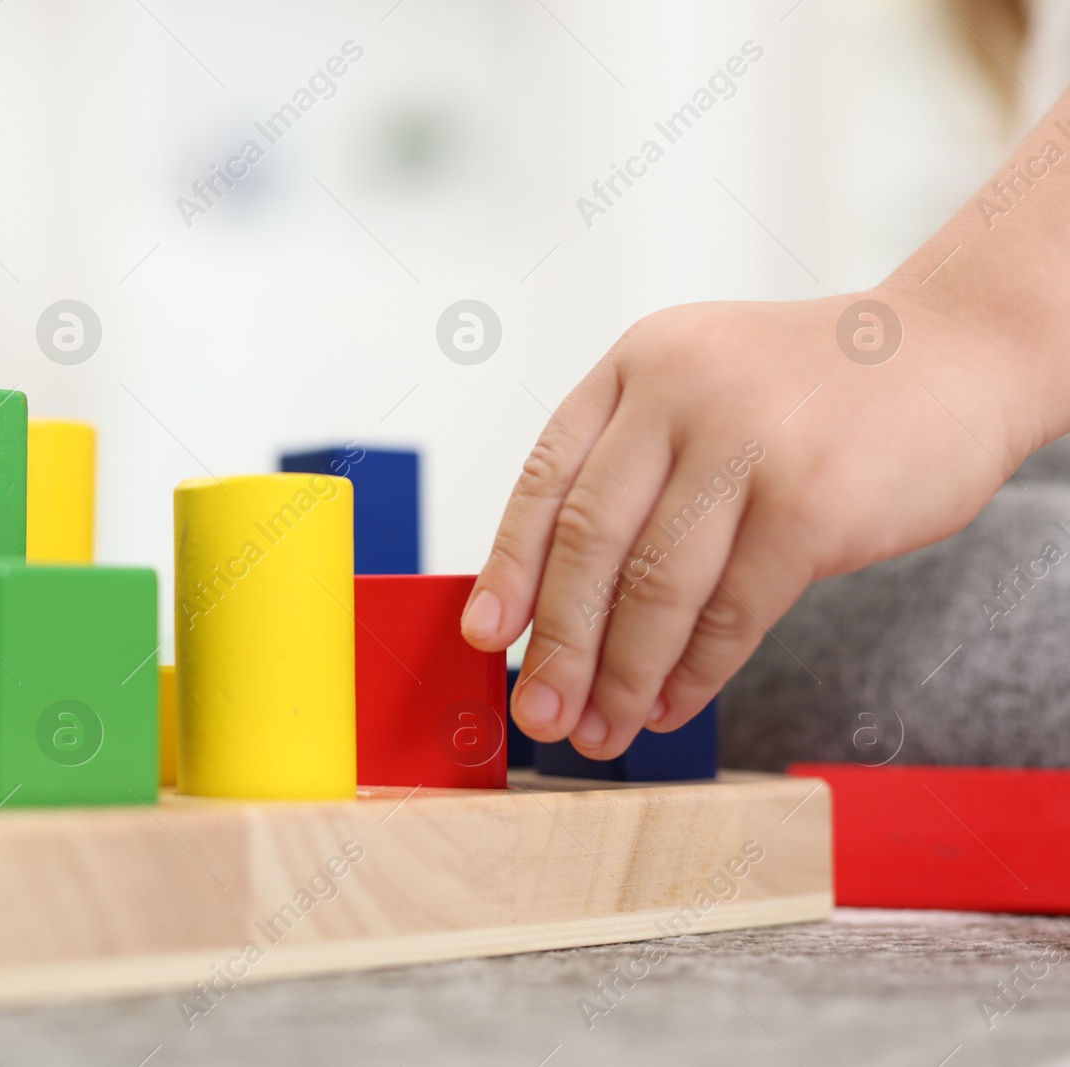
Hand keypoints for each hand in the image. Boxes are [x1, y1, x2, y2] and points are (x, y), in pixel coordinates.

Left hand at [461, 290, 1032, 758]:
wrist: (955, 353)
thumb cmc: (813, 394)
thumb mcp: (702, 389)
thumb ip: (633, 468)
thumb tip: (553, 602)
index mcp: (638, 365)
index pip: (547, 479)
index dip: (508, 567)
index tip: (483, 636)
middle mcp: (682, 393)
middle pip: (590, 542)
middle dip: (559, 642)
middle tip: (540, 710)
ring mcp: (750, 445)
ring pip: (657, 588)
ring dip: (623, 675)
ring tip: (602, 729)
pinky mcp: (813, 505)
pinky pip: (733, 613)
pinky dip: (695, 673)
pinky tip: (672, 706)